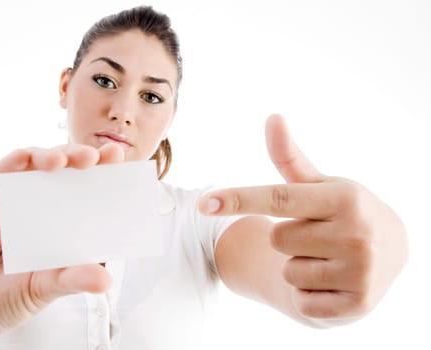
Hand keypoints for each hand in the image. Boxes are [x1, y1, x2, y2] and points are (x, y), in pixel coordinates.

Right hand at [0, 143, 123, 346]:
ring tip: (65, 159)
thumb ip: (71, 280)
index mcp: (58, 223)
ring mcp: (8, 201)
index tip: (121, 161)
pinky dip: (11, 164)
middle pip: (62, 171)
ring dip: (49, 156)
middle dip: (81, 157)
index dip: (103, 174)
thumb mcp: (43, 289)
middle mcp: (36, 206)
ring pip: (31, 165)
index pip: (85, 191)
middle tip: (99, 156)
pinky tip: (24, 158)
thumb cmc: (6, 297)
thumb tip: (106, 280)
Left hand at [199, 114, 407, 320]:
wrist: (393, 251)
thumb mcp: (323, 184)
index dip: (237, 199)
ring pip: (288, 271)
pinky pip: (302, 301)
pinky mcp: (358, 305)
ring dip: (300, 268)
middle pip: (277, 239)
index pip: (278, 198)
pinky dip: (310, 294)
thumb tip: (272, 116)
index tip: (204, 203)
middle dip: (290, 238)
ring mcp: (360, 271)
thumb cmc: (345, 212)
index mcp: (343, 198)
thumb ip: (290, 158)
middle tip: (319, 236)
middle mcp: (355, 233)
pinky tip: (334, 282)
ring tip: (329, 259)